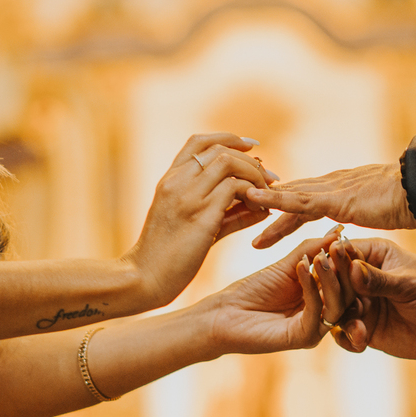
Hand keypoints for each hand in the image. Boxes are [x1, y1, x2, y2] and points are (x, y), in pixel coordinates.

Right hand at [128, 133, 275, 308]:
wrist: (144, 278)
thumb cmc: (168, 256)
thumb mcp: (194, 226)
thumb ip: (227, 213)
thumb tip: (262, 208)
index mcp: (170, 179)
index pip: (199, 141)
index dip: (229, 138)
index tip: (252, 147)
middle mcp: (177, 181)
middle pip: (220, 149)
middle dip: (251, 160)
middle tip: (271, 177)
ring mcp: (188, 196)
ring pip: (229, 162)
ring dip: (254, 174)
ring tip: (265, 194)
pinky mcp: (200, 215)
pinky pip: (234, 189)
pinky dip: (253, 194)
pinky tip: (261, 210)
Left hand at [206, 230, 343, 354]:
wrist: (224, 314)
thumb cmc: (253, 290)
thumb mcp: (286, 266)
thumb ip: (312, 250)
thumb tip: (338, 232)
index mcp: (323, 299)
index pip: (346, 279)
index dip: (347, 259)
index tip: (345, 237)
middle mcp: (324, 315)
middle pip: (348, 293)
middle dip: (344, 268)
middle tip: (341, 245)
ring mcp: (316, 329)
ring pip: (337, 304)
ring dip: (331, 277)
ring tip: (322, 256)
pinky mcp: (303, 338)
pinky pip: (315, 312)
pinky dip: (311, 287)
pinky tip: (301, 266)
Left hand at [245, 162, 415, 248]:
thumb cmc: (410, 203)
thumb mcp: (380, 212)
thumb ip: (365, 216)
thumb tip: (360, 228)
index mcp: (340, 191)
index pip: (303, 198)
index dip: (280, 204)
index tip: (257, 210)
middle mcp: (331, 186)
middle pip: (290, 195)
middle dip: (264, 202)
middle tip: (237, 207)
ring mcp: (332, 190)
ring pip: (288, 195)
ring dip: (261, 199)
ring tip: (236, 203)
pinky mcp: (336, 198)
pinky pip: (298, 199)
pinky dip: (275, 198)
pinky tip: (255, 198)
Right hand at [316, 237, 415, 362]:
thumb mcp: (410, 285)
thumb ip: (380, 280)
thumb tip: (352, 269)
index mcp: (373, 255)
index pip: (343, 253)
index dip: (331, 261)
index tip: (323, 270)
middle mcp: (361, 277)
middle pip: (333, 282)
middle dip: (333, 295)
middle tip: (338, 307)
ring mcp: (361, 303)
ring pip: (334, 309)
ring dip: (342, 320)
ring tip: (360, 330)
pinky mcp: (363, 326)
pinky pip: (344, 333)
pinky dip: (348, 339)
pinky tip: (361, 341)